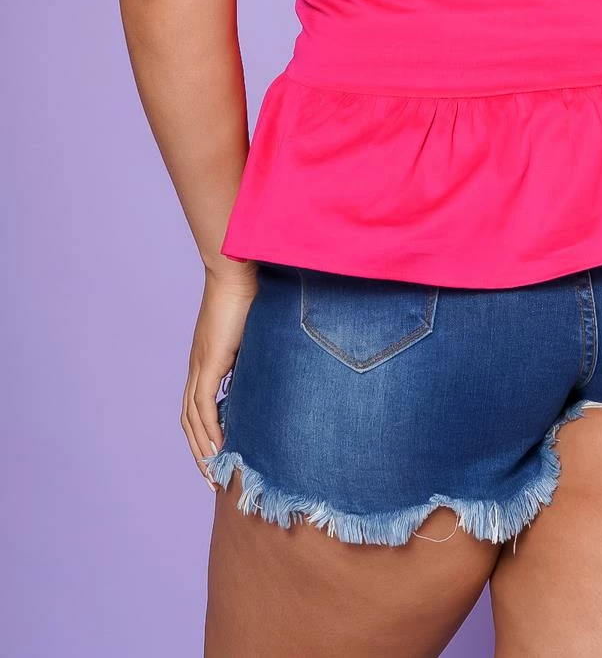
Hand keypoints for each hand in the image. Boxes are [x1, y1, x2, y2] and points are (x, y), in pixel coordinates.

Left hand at [182, 266, 257, 486]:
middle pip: (188, 419)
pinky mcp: (208, 364)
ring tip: (213, 472)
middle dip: (198, 450)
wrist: (238, 269)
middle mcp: (197, 366)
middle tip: (211, 477)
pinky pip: (204, 408)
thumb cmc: (250, 292)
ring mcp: (200, 365)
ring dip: (200, 448)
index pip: (197, 405)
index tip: (219, 453)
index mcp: (206, 359)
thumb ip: (255, 354)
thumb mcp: (254, 333)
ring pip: (192, 419)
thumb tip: (268, 371)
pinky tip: (219, 449)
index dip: (204, 430)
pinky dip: (209, 431)